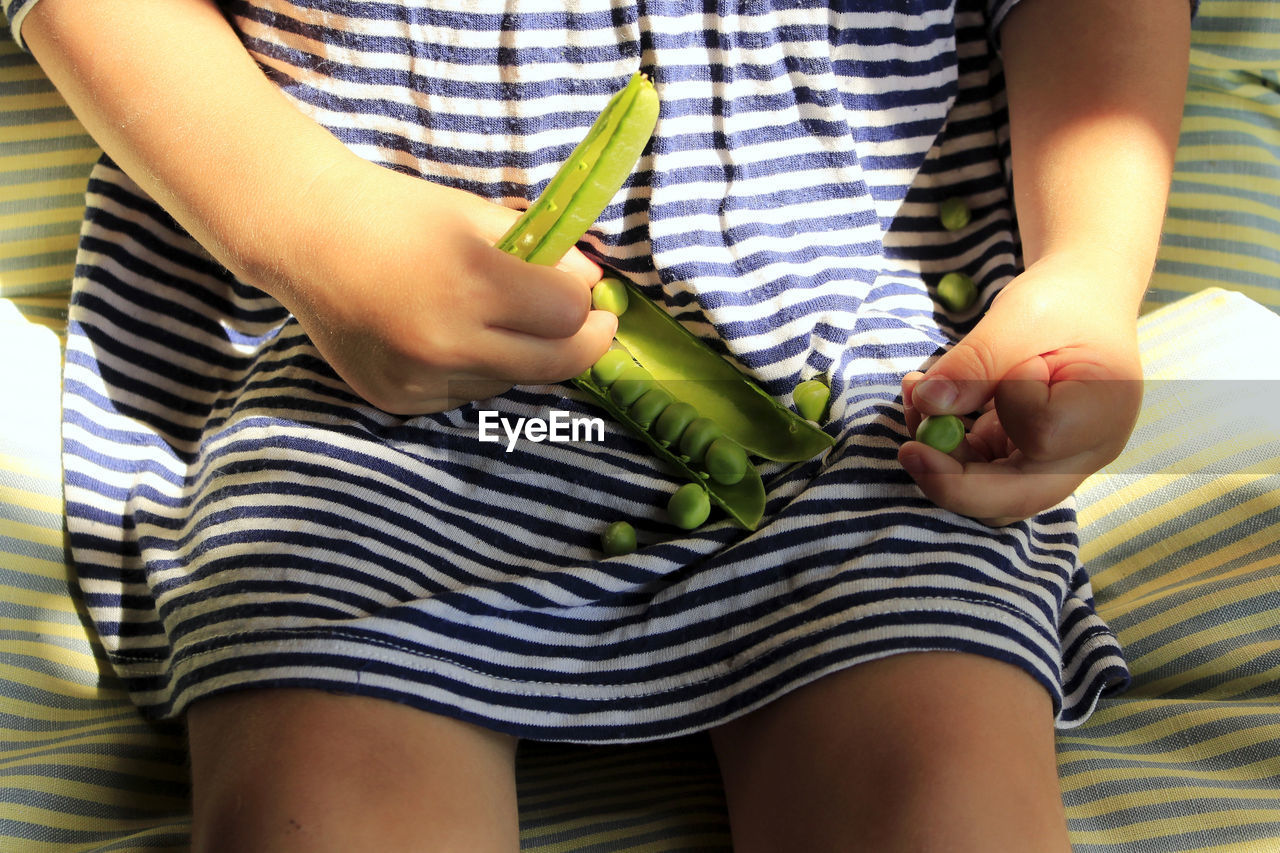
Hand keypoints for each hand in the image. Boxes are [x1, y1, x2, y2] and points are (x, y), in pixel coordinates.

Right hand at [263, 158, 618, 413]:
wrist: (306, 237)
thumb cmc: (397, 214)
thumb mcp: (475, 215)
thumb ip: (543, 252)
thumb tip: (591, 287)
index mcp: (471, 281)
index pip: (568, 314)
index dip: (584, 301)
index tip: (588, 292)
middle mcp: (447, 341)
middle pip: (555, 364)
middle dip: (584, 343)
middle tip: (597, 327)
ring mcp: (420, 379)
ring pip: (510, 381)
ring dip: (520, 354)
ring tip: (493, 317)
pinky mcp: (399, 400)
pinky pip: (465, 394)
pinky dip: (474, 369)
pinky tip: (447, 335)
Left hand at [898, 252, 1144, 524]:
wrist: (1081, 299)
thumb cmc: (1063, 299)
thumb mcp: (1020, 315)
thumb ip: (977, 361)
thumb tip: (928, 404)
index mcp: (1103, 412)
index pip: (1042, 435)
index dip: (1006, 403)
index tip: (1009, 359)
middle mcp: (1084, 453)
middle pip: (1014, 499)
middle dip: (951, 480)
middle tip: (908, 449)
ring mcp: (1054, 463)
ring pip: (988, 495)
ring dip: (941, 460)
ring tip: (918, 397)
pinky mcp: (1023, 458)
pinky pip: (978, 473)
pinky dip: (945, 448)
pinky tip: (928, 401)